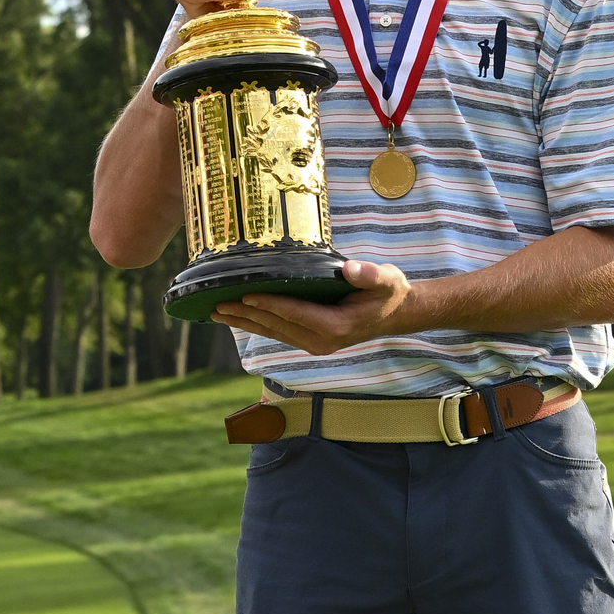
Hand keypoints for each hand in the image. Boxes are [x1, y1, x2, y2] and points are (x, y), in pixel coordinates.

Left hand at [211, 260, 416, 355]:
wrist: (396, 314)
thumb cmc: (389, 292)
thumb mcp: (386, 279)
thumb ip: (371, 275)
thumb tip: (351, 269)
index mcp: (336, 326)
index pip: (295, 313)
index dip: (269, 304)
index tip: (244, 295)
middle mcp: (322, 340)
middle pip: (277, 326)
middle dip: (246, 315)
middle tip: (217, 304)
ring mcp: (316, 344)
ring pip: (274, 333)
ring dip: (246, 323)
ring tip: (218, 313)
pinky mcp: (312, 341)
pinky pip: (280, 334)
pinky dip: (259, 325)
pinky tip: (242, 318)